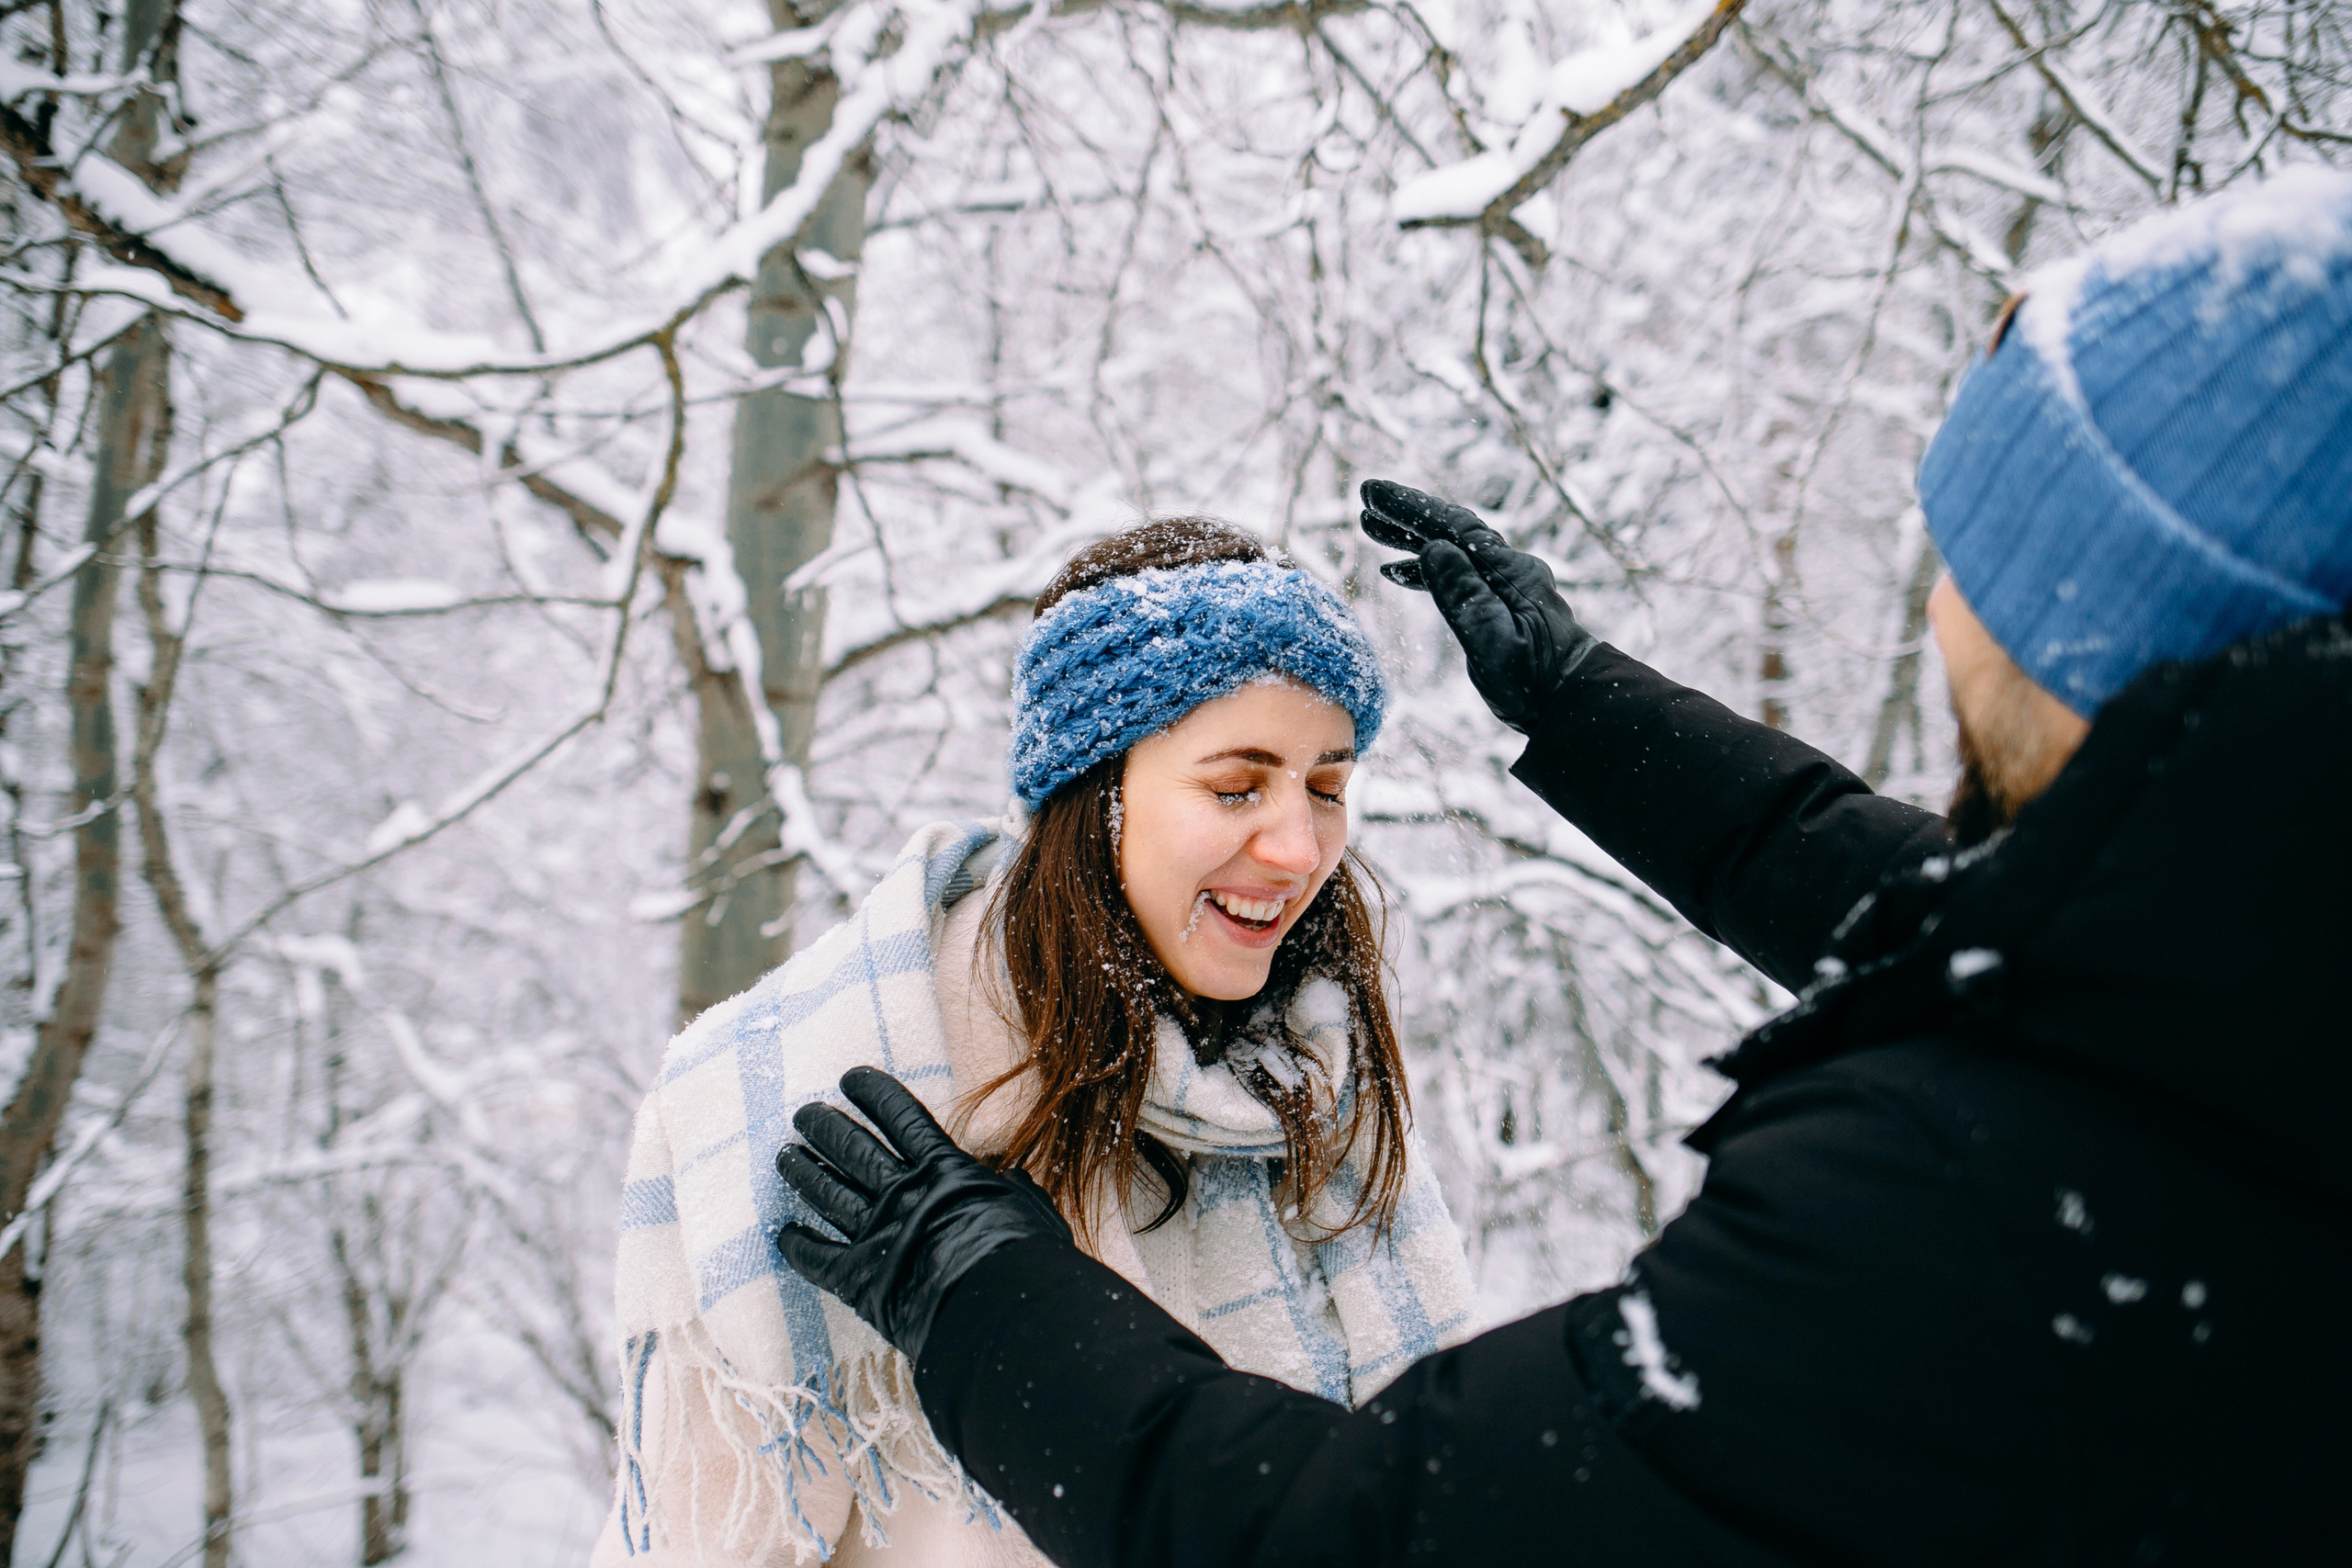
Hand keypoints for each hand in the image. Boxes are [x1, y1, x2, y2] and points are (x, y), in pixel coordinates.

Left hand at [775, 1066, 1073, 1365]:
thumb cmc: (1026, 1257)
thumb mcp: (1028, 1205)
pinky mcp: (858, 1278)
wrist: (999, 1311)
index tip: (851, 1079)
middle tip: (805, 1114)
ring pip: (827, 1192)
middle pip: (851, 1147)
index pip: (900, 1117)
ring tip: (785, 1155)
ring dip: (802, 1171)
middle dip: (824, 1125)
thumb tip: (1005, 1178)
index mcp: (943, 1169)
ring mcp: (876, 1233)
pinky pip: (816, 1257)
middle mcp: (902, 1193)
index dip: (873, 1093)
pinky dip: (796, 1245)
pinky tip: (783, 1233)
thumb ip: (1008, 1187)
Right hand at [1358, 479, 1598, 732]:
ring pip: (1450, 551)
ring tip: (1370, 529)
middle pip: (1450, 531)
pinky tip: (1397, 572)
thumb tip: (1432, 547)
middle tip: (1365, 500)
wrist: (1571, 702)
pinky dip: (1424, 569)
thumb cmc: (1535, 680)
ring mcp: (1505, 585)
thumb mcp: (1493, 642)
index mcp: (1508, 571)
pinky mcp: (1499, 605)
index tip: (1372, 493)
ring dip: (1410, 540)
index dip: (1411, 507)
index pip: (1453, 527)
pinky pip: (1456, 575)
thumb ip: (1463, 596)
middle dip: (1405, 516)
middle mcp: (1508, 569)